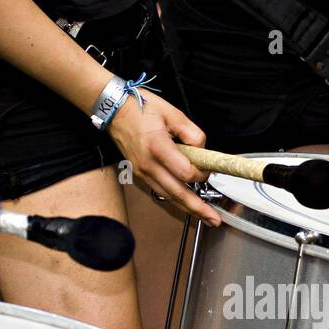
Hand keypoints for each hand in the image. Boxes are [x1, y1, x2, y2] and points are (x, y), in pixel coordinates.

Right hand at [107, 91, 218, 225]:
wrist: (114, 110)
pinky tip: (187, 203)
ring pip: (169, 197)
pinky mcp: (140, 174)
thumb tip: (203, 151)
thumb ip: (193, 133)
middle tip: (215, 220)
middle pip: (177, 193)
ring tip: (205, 216)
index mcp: (158, 147)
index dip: (201, 174)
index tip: (208, 168)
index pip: (186, 172)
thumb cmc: (141, 108)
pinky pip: (160, 191)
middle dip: (198, 208)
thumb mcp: (173, 113)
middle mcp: (148, 164)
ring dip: (188, 208)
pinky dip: (175, 200)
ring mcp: (142, 172)